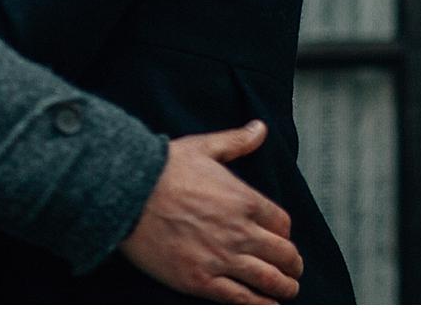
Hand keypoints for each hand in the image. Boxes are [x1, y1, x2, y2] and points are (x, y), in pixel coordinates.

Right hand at [120, 121, 302, 303]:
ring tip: (287, 291)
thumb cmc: (163, 168)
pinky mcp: (200, 280)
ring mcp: (221, 258)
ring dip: (284, 288)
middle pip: (283, 254)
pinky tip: (266, 305)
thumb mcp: (203, 147)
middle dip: (292, 264)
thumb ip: (236, 141)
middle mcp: (240, 232)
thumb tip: (260, 128)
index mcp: (245, 200)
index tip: (280, 238)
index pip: (282, 224)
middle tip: (293, 269)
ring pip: (268, 280)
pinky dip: (259, 304)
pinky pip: (240, 298)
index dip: (284, 233)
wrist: (127, 193)